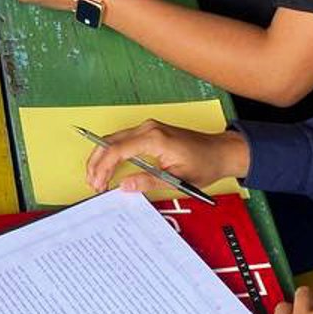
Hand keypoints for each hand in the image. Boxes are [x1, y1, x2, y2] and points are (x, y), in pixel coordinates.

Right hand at [85, 121, 250, 194]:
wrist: (221, 152)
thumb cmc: (205, 164)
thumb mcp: (178, 179)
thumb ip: (149, 182)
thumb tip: (124, 186)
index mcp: (155, 138)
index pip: (118, 150)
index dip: (103, 168)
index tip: (98, 184)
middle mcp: (149, 128)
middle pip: (110, 142)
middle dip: (97, 163)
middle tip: (92, 183)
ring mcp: (149, 127)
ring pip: (114, 139)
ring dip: (102, 158)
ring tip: (96, 178)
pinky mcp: (150, 131)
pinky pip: (123, 139)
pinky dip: (112, 153)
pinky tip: (108, 167)